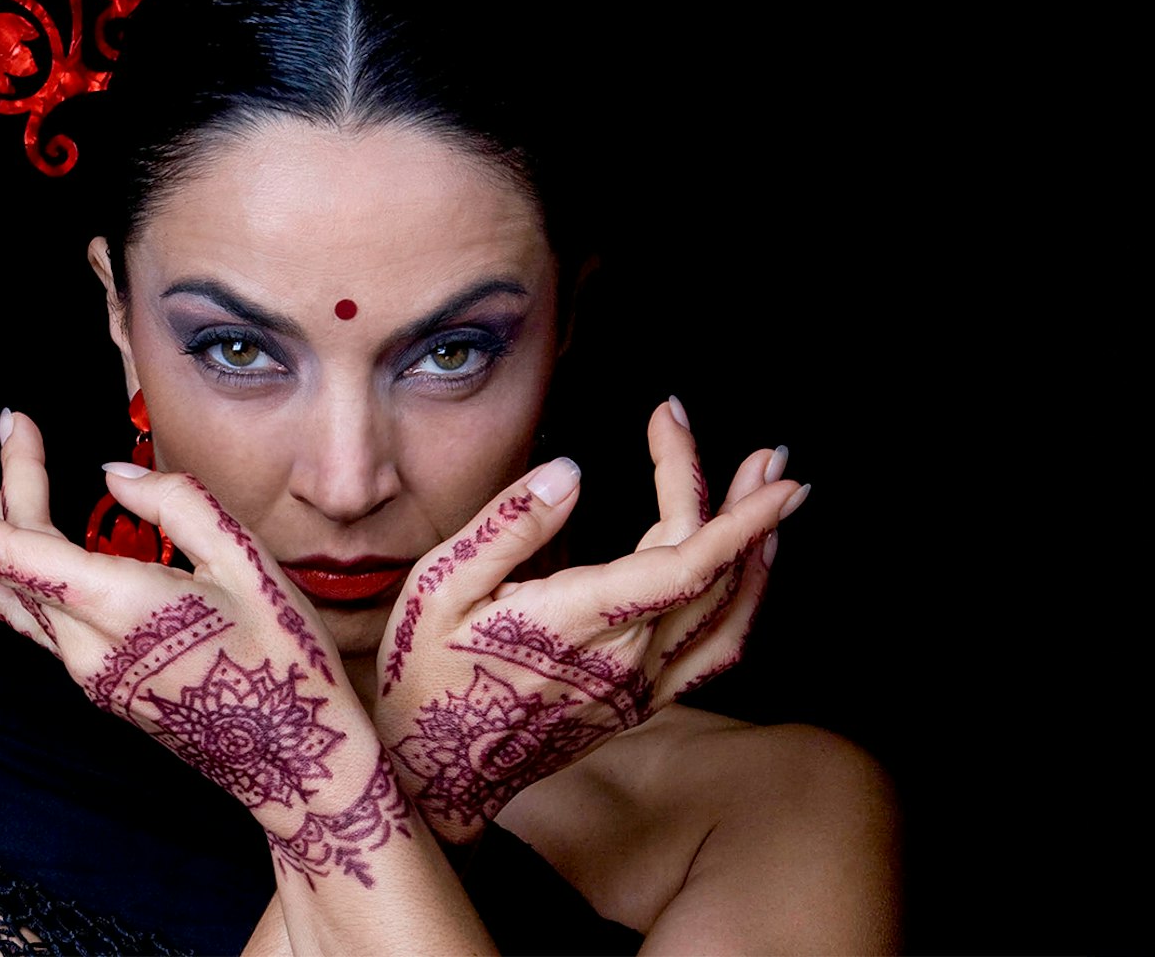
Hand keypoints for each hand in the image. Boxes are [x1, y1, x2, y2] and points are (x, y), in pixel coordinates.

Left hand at [0, 410, 413, 887]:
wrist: (296, 763)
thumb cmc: (284, 660)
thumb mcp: (248, 562)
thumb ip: (178, 504)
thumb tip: (112, 474)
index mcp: (123, 605)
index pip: (16, 554)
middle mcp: (90, 645)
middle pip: (17, 564)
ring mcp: (93, 672)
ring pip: (26, 593)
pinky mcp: (105, 685)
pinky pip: (41, 628)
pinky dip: (7, 590)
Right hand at [374, 398, 806, 843]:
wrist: (437, 773)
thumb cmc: (426, 673)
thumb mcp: (440, 587)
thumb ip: (508, 526)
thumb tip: (571, 470)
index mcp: (578, 622)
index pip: (681, 554)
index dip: (701, 487)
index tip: (686, 426)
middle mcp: (625, 660)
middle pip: (711, 568)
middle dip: (739, 498)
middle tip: (762, 452)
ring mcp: (641, 688)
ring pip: (730, 609)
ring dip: (760, 544)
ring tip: (774, 488)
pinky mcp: (642, 703)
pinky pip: (718, 652)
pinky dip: (749, 600)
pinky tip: (755, 565)